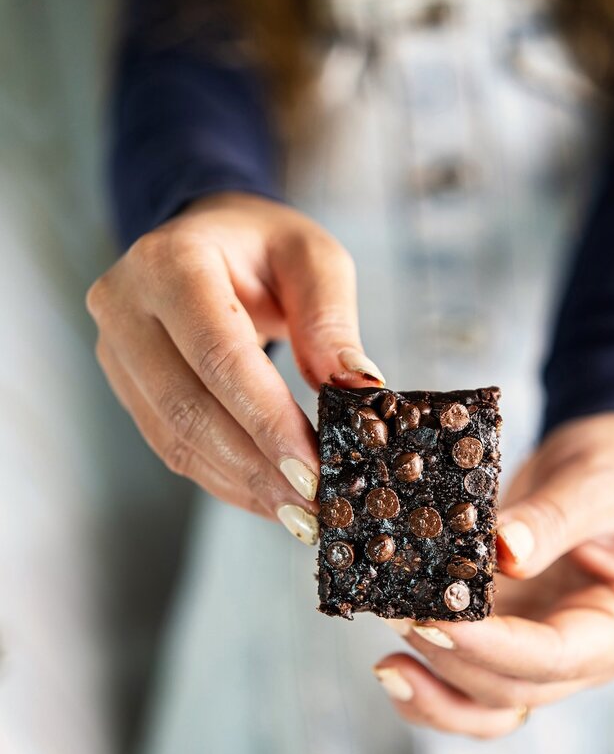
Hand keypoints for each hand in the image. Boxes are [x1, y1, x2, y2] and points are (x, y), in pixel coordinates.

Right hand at [87, 193, 383, 539]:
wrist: (210, 239)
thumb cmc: (265, 246)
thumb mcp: (313, 259)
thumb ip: (332, 321)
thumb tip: (358, 389)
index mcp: (170, 261)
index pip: (218, 354)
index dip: (265, 419)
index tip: (312, 469)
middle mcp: (125, 306)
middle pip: (188, 405)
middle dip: (255, 465)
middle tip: (312, 506)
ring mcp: (116, 351)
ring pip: (175, 437)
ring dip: (241, 483)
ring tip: (298, 514)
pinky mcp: (126, 388)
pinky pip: (172, 447)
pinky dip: (224, 479)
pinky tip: (269, 499)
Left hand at [374, 413, 613, 736]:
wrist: (613, 467)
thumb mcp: (596, 487)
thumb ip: (550, 521)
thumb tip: (503, 551)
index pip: (554, 657)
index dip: (490, 646)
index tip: (435, 620)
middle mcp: (589, 657)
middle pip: (514, 689)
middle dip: (452, 660)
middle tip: (399, 615)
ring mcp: (546, 658)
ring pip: (488, 708)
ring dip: (436, 695)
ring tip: (387, 666)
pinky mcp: (510, 646)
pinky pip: (470, 687)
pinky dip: (431, 686)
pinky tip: (394, 665)